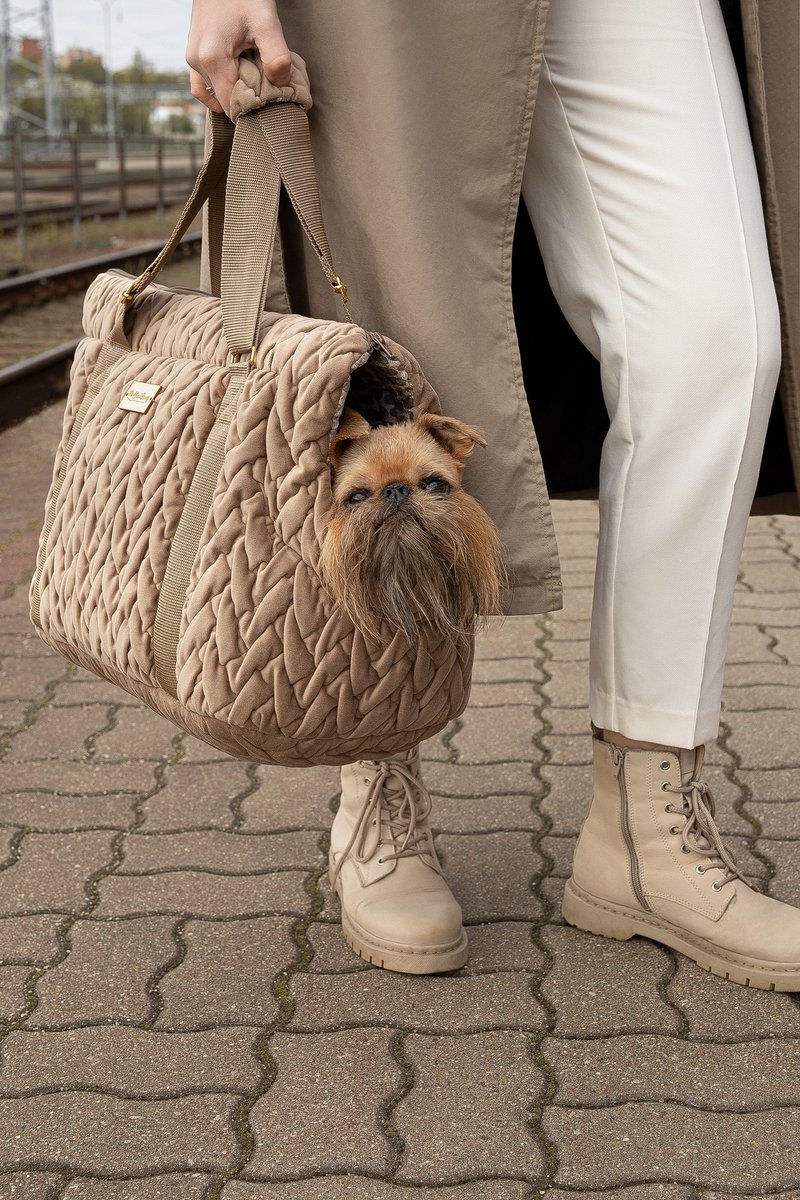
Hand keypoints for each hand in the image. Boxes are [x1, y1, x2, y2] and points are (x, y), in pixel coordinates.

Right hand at [186, 0, 291, 118]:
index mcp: (212, 60)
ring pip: (214, 94)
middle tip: (267, 87)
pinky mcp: (194, 53)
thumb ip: (277, 57)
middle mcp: (197, 63)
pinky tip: (238, 80)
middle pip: (224, 101)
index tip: (270, 101)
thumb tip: (280, 85)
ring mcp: (193, 59)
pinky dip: (220, 88)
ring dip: (234, 93)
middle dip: (246, 101)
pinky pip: (203, 84)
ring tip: (254, 79)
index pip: (231, 106)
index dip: (252, 110)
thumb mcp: (267, 22)